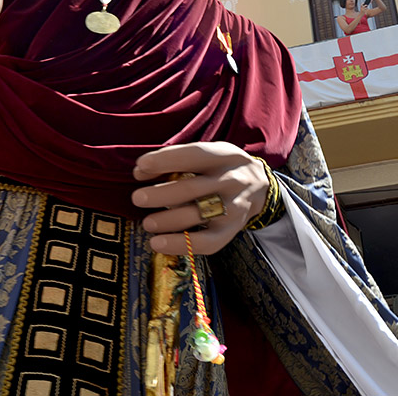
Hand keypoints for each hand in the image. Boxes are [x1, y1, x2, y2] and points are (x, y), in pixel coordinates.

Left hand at [131, 142, 269, 255]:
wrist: (259, 186)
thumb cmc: (220, 167)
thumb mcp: (207, 153)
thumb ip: (175, 159)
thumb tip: (139, 171)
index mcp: (223, 155)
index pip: (193, 155)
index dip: (165, 160)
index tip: (140, 166)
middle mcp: (231, 180)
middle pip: (192, 189)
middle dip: (161, 195)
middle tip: (137, 198)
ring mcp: (234, 207)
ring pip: (198, 216)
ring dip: (168, 221)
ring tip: (147, 223)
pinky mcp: (232, 230)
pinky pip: (207, 243)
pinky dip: (180, 245)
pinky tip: (157, 243)